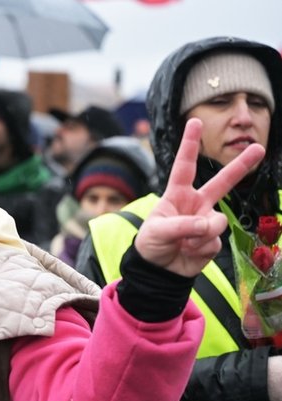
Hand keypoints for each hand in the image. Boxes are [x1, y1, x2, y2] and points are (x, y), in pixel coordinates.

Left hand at [134, 118, 264, 276]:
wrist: (159, 270)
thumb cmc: (151, 244)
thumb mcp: (157, 232)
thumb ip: (182, 226)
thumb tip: (208, 224)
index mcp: (177, 195)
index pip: (184, 166)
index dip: (189, 144)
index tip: (194, 122)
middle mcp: (195, 204)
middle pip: (222, 182)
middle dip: (241, 166)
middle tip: (258, 147)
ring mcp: (206, 221)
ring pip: (216, 222)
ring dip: (199, 235)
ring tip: (183, 244)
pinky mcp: (213, 239)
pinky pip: (213, 241)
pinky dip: (200, 249)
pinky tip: (189, 252)